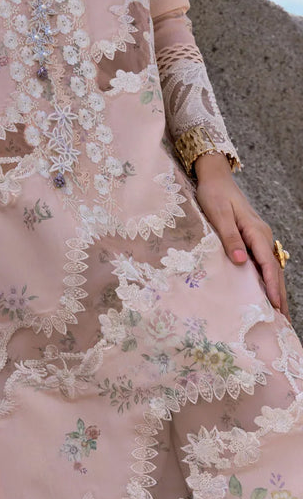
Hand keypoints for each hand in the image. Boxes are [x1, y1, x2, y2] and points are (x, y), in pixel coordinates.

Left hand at [194, 151, 287, 318]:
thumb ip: (229, 237)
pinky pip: (263, 262)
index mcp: (255, 231)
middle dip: (280, 294)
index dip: (271, 285)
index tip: (275, 304)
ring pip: (271, 267)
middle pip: (274, 269)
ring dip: (276, 288)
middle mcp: (262, 235)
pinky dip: (268, 278)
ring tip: (279, 312)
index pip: (267, 263)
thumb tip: (241, 261)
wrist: (215, 178)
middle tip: (284, 319)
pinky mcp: (252, 238)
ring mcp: (259, 237)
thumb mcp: (218, 214)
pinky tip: (265, 291)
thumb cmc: (214, 195)